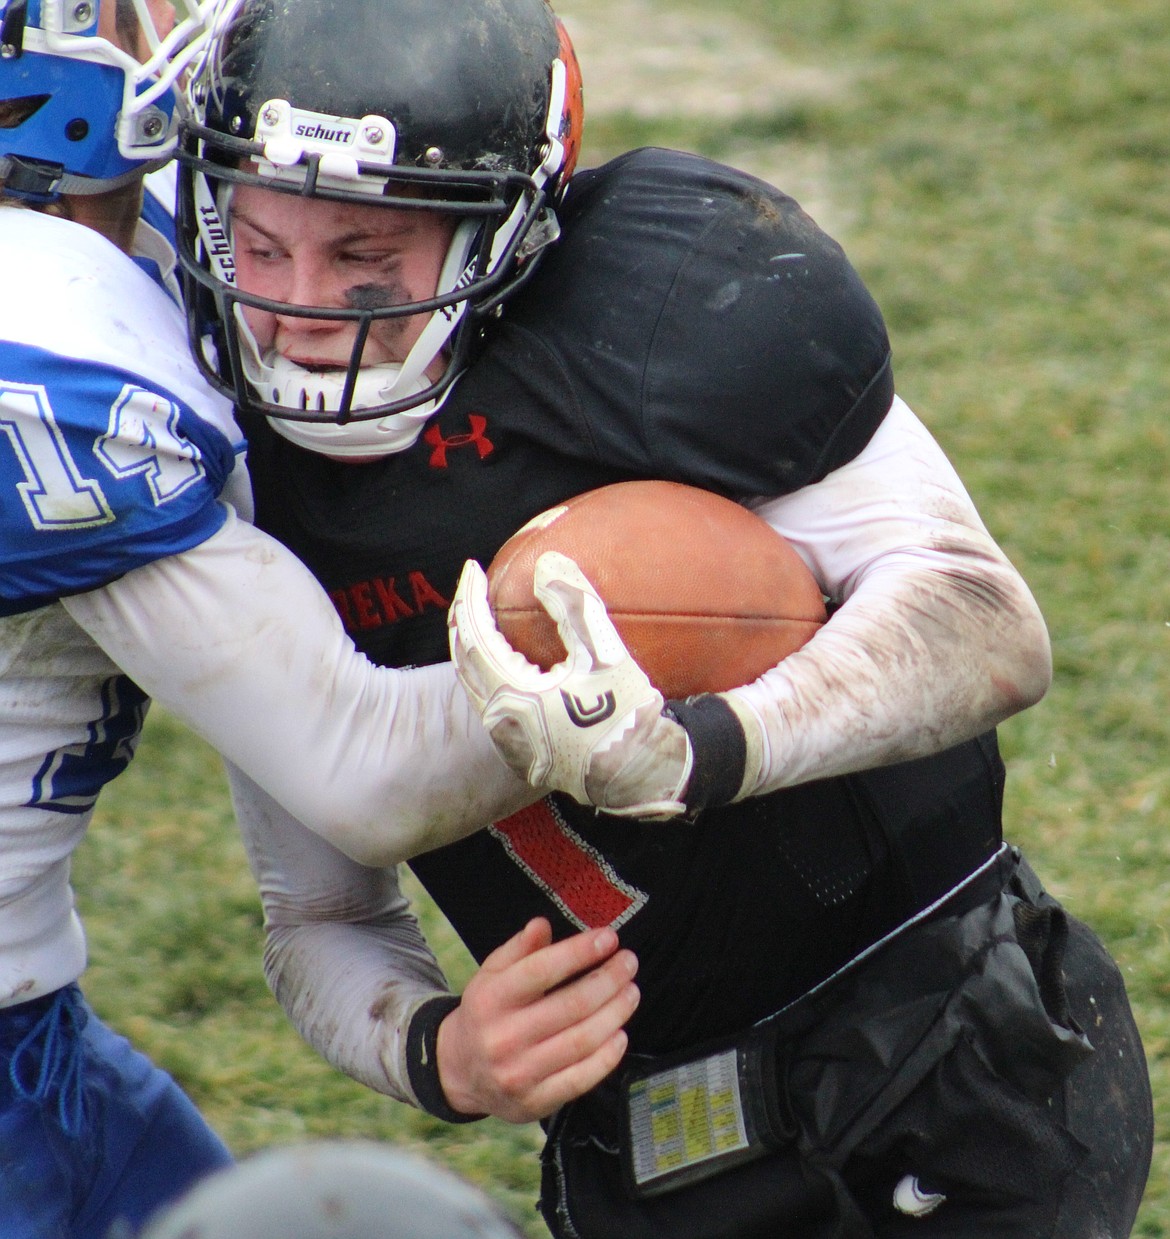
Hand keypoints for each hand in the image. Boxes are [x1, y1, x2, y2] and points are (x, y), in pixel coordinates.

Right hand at [436, 918, 639, 1122]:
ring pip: (582, 1041)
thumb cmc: (487, 1012)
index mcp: (490, 999)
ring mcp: (519, 1073)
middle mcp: (503, 1037)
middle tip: (629, 962)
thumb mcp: (492, 974)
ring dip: (616, 1013)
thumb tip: (542, 925)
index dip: (580, 952)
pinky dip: (608, 1056)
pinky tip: (620, 1034)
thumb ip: (519, 949)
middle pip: (571, 1005)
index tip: (609, 938)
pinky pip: (582, 1078)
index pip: (541, 970)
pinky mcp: (535, 1101)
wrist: (461, 1070)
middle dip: (608, 980)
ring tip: (631, 992)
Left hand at [448, 553, 692, 818]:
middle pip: (464, 661)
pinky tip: (505, 661)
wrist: (640, 775)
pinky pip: (490, 703)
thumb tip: (547, 564)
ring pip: (474, 685)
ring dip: (473, 649)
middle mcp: (501, 722)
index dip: (470, 599)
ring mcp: (508, 741)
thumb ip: (573, 605)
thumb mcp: (604, 654)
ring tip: (481, 619)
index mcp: (514, 696)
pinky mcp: (521, 753)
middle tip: (471, 589)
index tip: (474, 569)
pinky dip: (487, 673)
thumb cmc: (625, 716)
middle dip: (463, 620)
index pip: (474, 637)